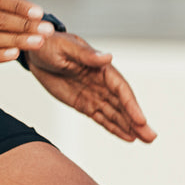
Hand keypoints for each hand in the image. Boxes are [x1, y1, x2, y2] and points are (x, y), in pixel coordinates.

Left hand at [27, 32, 155, 142]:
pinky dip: (114, 127)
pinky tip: (128, 137)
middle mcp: (101, 81)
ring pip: (115, 113)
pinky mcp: (84, 103)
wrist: (34, 51)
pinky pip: (101, 117)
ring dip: (130, 126)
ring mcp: (94, 93)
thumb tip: (108, 57)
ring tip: (146, 140)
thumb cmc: (49, 44)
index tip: (140, 120)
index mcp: (100, 66)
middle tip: (151, 137)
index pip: (120, 88)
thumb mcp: (64, 48)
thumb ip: (86, 55)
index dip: (131, 105)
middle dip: (136, 120)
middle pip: (122, 103)